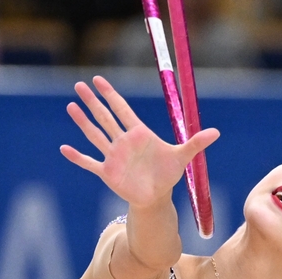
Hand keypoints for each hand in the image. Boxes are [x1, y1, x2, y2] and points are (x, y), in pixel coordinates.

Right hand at [61, 76, 219, 208]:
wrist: (156, 196)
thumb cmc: (168, 174)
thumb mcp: (182, 157)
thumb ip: (196, 143)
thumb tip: (217, 132)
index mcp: (139, 134)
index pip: (122, 109)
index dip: (111, 94)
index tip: (98, 80)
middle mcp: (123, 142)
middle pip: (105, 117)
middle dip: (93, 102)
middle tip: (79, 85)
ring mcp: (114, 156)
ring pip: (95, 135)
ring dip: (83, 122)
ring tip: (71, 106)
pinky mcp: (108, 172)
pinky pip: (90, 163)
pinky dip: (78, 157)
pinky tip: (64, 148)